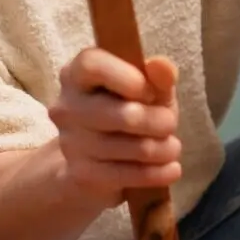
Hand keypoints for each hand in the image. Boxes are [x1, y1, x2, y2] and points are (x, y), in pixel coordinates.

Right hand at [48, 48, 181, 207]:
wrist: (96, 160)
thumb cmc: (126, 111)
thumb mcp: (147, 90)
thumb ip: (157, 77)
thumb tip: (163, 67)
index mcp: (76, 74)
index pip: (92, 65)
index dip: (129, 77)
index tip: (150, 92)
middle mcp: (66, 107)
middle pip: (124, 115)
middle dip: (160, 122)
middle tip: (171, 124)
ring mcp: (71, 142)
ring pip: (133, 148)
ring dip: (164, 149)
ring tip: (172, 148)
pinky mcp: (81, 174)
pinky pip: (128, 174)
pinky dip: (158, 173)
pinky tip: (171, 169)